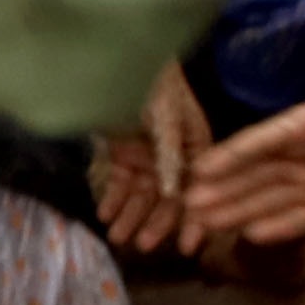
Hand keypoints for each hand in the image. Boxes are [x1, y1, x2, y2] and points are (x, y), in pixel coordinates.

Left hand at [89, 66, 210, 252]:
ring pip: (142, 195)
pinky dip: (112, 199)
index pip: (200, 189)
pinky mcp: (123, 156)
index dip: (195, 218)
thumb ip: (169, 154)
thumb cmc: (152, 82)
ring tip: (117, 237)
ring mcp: (148, 157)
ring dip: (131, 216)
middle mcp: (175, 158)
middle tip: (143, 245)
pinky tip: (104, 214)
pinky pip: (120, 184)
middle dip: (156, 222)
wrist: (118, 58)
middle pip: (169, 198)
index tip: (188, 247)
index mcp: (196, 146)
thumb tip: (172, 194)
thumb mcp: (165, 116)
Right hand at [178, 78, 304, 254]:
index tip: (201, 167)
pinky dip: (275, 228)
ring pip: (267, 200)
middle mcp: (297, 158)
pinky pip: (296, 221)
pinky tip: (249, 237)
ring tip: (204, 223)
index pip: (262, 143)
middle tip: (188, 204)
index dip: (232, 155)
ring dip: (236, 211)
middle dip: (222, 189)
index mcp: (303, 129)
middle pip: (254, 176)